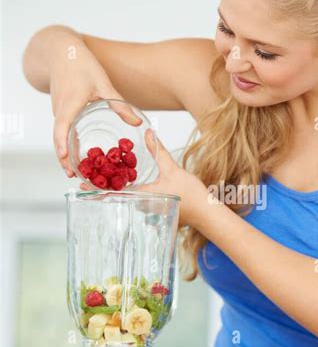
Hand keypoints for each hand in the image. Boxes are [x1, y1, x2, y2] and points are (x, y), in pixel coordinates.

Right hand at [50, 41, 140, 176]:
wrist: (60, 51)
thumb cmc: (81, 64)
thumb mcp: (103, 83)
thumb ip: (119, 104)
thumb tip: (138, 123)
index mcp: (70, 103)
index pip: (61, 127)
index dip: (62, 144)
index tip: (65, 159)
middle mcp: (60, 110)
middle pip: (59, 138)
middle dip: (64, 158)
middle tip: (72, 176)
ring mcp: (58, 111)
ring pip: (60, 136)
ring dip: (65, 154)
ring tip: (74, 172)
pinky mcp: (60, 111)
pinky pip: (62, 130)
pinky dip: (66, 144)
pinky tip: (77, 155)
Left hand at [79, 129, 209, 228]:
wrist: (207, 214)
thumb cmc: (192, 196)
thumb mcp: (172, 170)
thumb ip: (158, 151)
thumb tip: (149, 132)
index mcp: (142, 197)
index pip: (112, 194)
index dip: (95, 189)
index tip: (80, 184)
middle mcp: (141, 205)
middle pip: (116, 196)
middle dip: (103, 186)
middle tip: (88, 175)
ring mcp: (148, 209)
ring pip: (126, 198)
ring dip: (115, 188)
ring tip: (103, 176)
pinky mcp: (155, 208)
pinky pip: (136, 199)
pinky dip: (128, 190)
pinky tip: (126, 181)